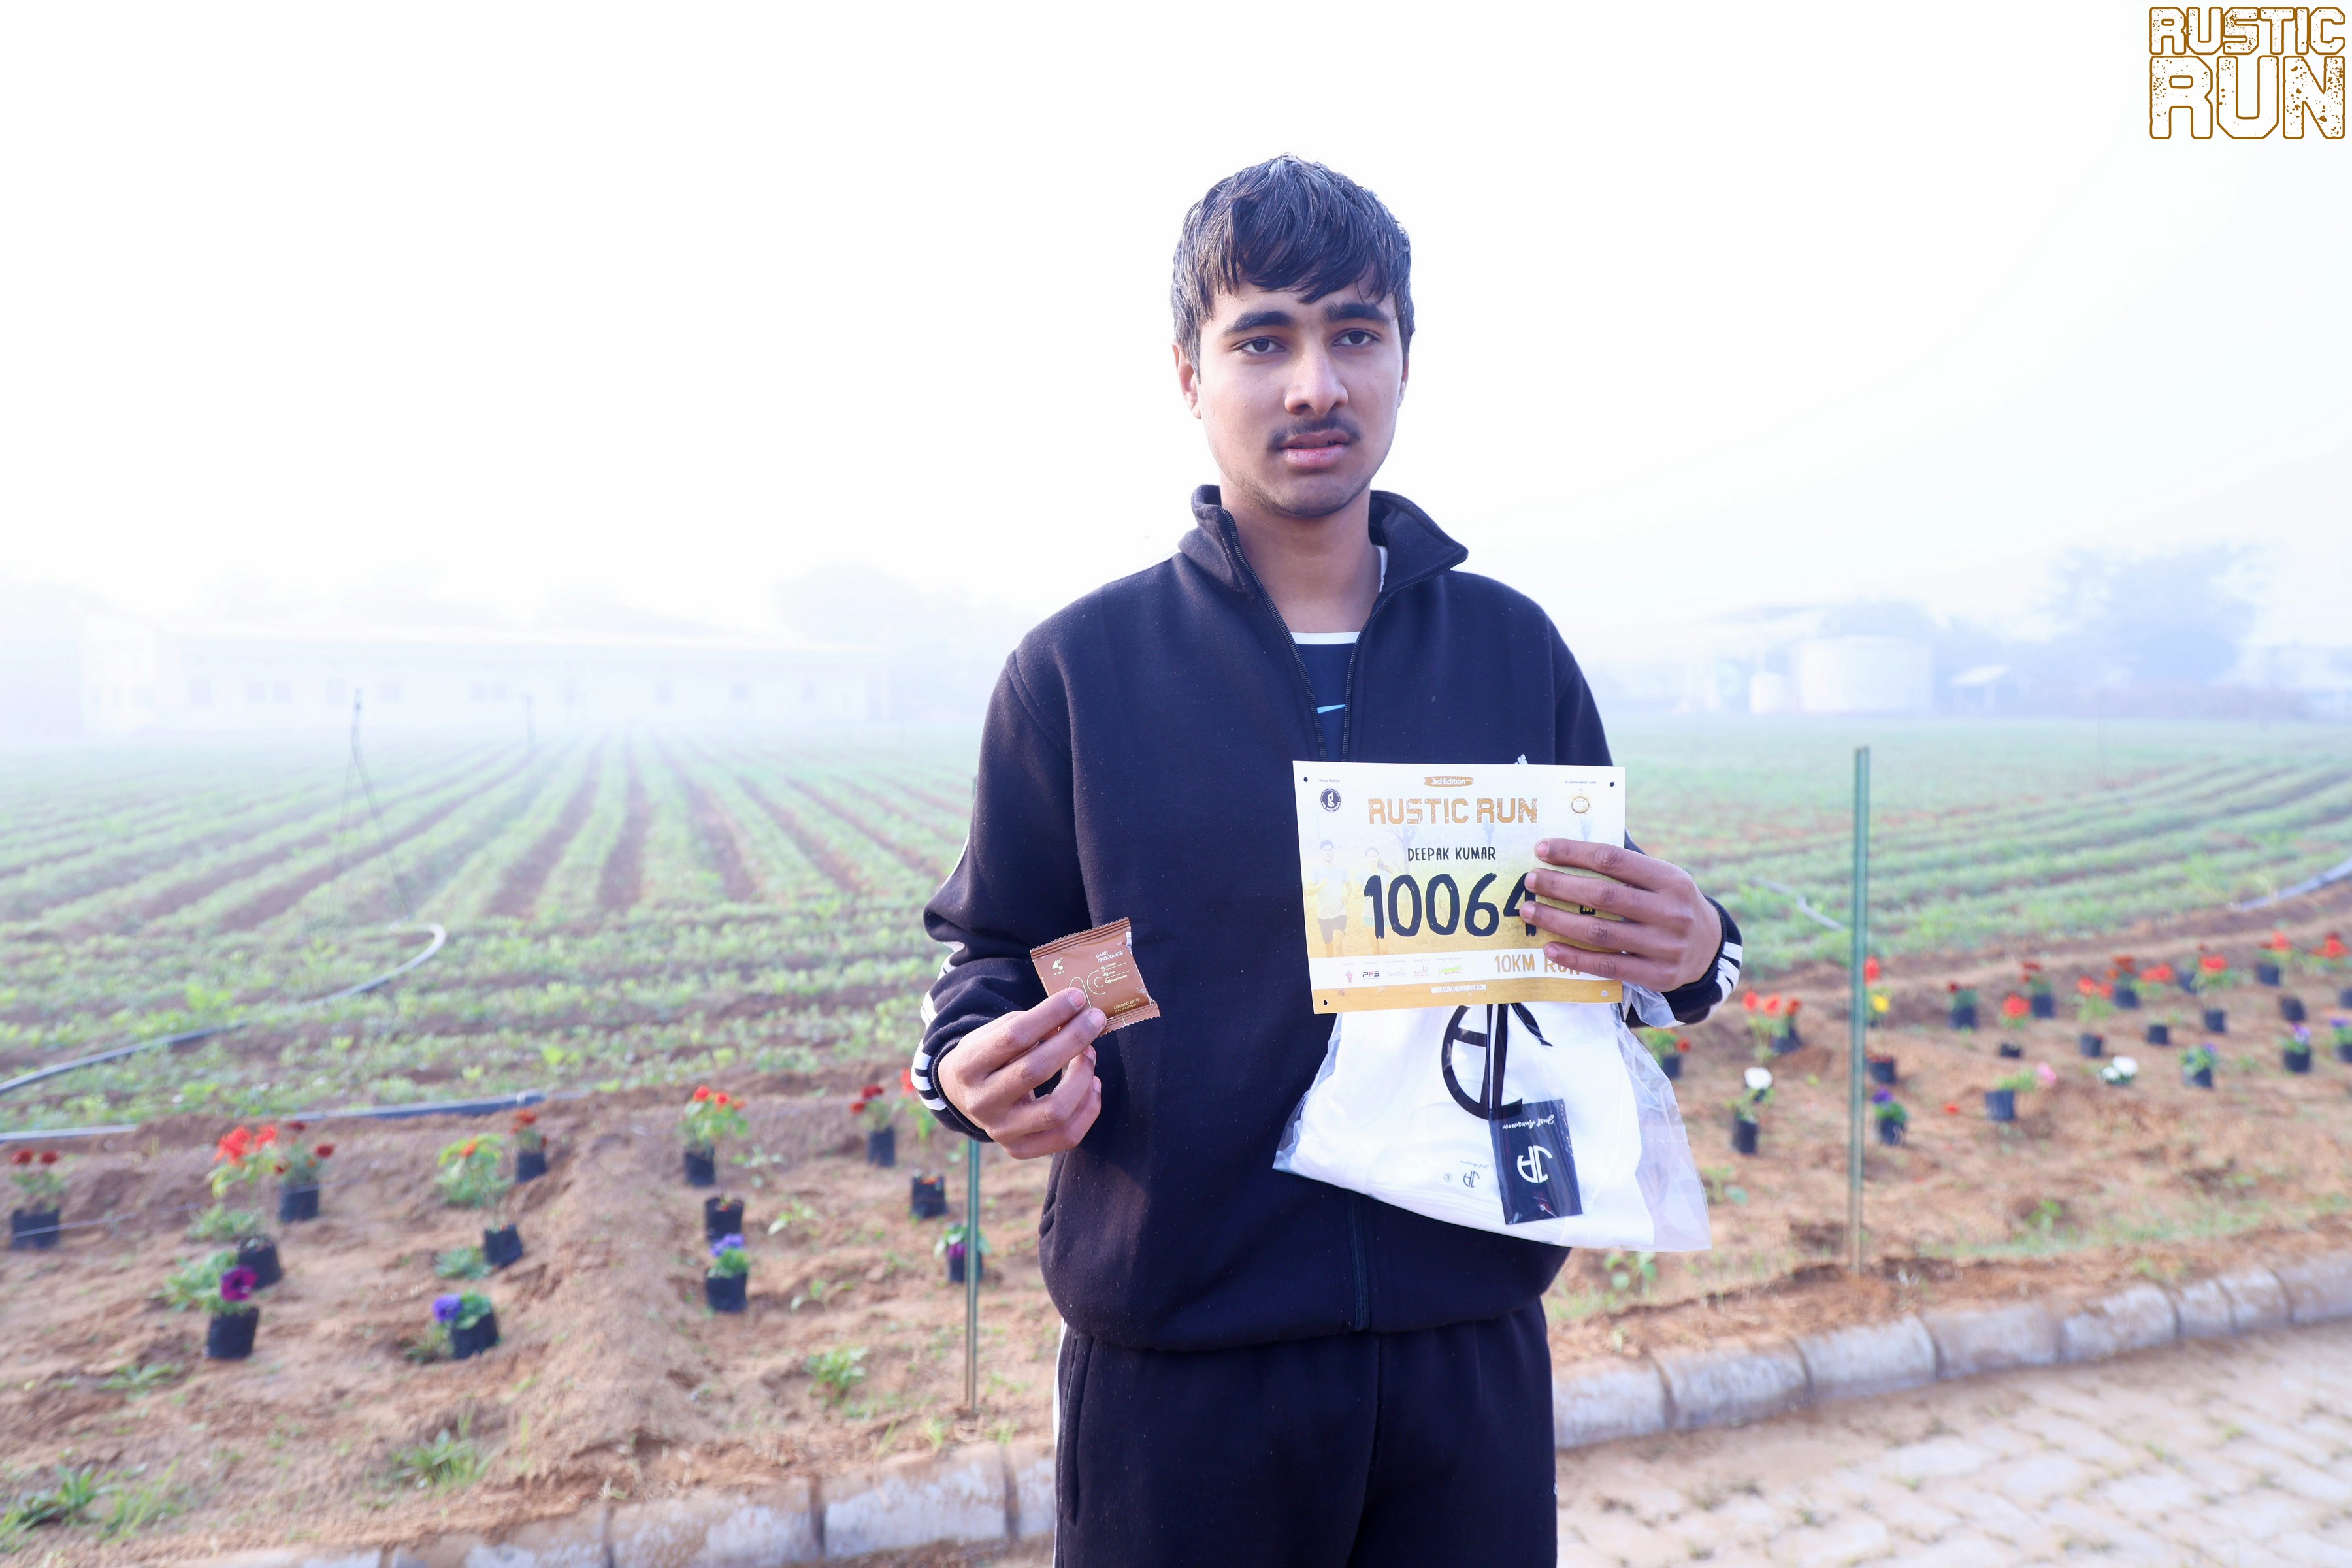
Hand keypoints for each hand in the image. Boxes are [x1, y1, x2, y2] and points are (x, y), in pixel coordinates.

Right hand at [937, 988, 1104, 1158]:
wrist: (964, 1095)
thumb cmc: (989, 1056)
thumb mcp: (995, 1032)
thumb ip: (1030, 1024)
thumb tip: (1076, 1015)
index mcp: (967, 1066)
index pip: (1014, 1036)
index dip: (1050, 1014)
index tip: (1077, 998)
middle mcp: (981, 1103)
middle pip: (1036, 1070)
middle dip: (1073, 1040)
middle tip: (1095, 1019)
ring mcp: (1000, 1131)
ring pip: (1055, 1110)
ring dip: (1083, 1076)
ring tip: (1090, 1052)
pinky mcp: (1020, 1149)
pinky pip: (1067, 1136)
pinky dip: (1088, 1108)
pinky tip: (1093, 1083)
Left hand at [1521, 839, 1721, 992]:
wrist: (1709, 948)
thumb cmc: (1671, 903)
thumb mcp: (1662, 878)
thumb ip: (1627, 864)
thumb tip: (1574, 843)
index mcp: (1670, 879)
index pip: (1613, 859)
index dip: (1574, 852)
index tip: (1542, 849)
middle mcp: (1671, 911)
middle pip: (1603, 895)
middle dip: (1560, 886)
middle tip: (1531, 880)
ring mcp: (1665, 946)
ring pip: (1599, 933)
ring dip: (1558, 921)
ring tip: (1530, 911)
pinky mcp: (1657, 975)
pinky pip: (1607, 966)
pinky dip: (1575, 958)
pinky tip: (1550, 948)